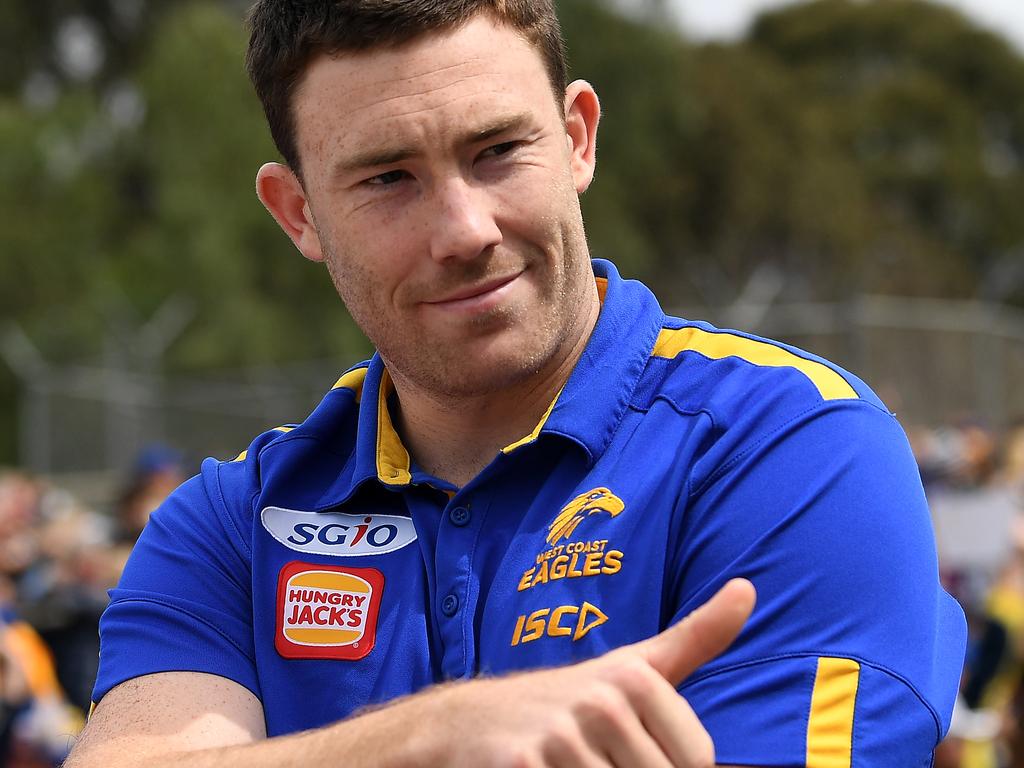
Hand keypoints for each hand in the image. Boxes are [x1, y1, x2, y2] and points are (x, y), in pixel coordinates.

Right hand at [428, 578, 755, 767]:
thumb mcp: (634, 665)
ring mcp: (561, 736)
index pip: (697, 762)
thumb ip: (696, 636)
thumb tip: (748, 589)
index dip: (671, 766)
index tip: (633, 749)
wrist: (469, 722)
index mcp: (635, 678)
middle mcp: (602, 702)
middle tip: (599, 760)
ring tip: (574, 765)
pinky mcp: (523, 765)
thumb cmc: (565, 700)